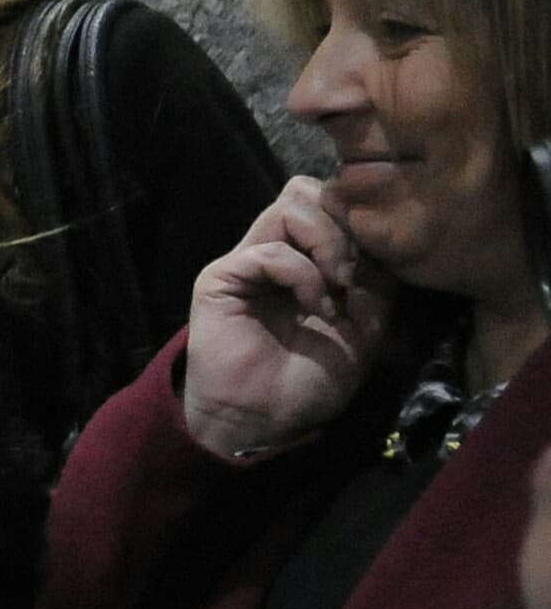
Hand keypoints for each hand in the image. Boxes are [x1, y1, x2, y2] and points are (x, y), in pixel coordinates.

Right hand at [181, 176, 386, 459]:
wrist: (268, 420)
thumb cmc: (314, 378)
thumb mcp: (369, 322)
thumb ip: (377, 275)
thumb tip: (385, 234)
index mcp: (307, 256)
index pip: (332, 199)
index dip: (361, 218)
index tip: (382, 263)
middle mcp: (276, 250)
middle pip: (308, 189)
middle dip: (344, 221)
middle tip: (356, 269)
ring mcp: (247, 260)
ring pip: (290, 205)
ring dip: (327, 243)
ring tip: (339, 286)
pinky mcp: (222, 277)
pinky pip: (270, 251)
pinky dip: (303, 275)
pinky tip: (317, 306)